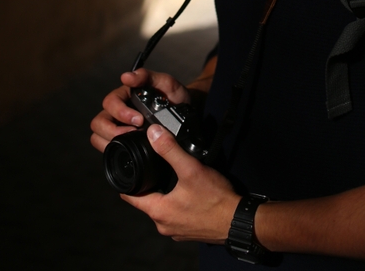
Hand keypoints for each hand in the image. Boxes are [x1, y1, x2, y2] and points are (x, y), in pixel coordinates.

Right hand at [90, 68, 190, 152]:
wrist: (185, 113)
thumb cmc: (173, 96)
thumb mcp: (165, 82)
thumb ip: (147, 76)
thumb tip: (126, 77)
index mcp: (123, 95)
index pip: (109, 103)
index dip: (121, 112)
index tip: (139, 119)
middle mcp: (117, 111)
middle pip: (99, 122)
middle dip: (114, 130)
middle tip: (135, 132)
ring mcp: (118, 127)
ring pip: (98, 135)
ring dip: (111, 140)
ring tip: (132, 142)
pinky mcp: (121, 141)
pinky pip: (107, 148)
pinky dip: (114, 150)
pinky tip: (130, 149)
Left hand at [121, 125, 240, 242]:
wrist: (237, 221)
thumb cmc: (215, 199)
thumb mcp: (191, 169)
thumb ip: (170, 150)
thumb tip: (153, 133)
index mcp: (158, 212)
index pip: (130, 197)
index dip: (127, 182)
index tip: (129, 169)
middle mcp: (163, 225)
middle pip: (147, 201)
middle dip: (150, 185)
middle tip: (153, 168)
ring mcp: (176, 230)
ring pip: (163, 208)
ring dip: (165, 194)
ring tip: (172, 177)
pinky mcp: (189, 231)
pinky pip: (176, 215)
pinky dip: (178, 203)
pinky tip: (189, 193)